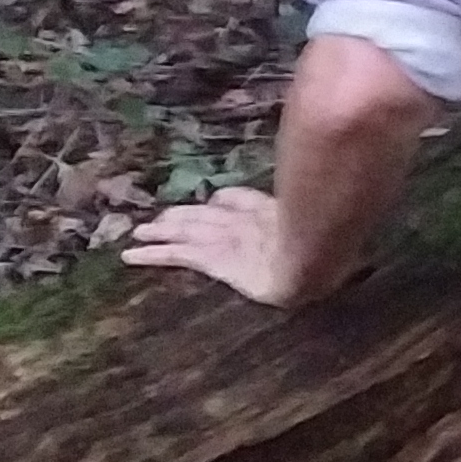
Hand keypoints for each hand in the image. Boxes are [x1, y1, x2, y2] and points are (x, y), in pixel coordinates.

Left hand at [124, 186, 307, 305]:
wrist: (308, 261)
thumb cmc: (324, 248)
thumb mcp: (324, 226)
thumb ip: (318, 214)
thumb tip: (329, 209)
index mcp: (267, 210)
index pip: (235, 200)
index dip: (220, 202)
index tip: (212, 204)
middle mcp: (239, 219)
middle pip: (203, 213)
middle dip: (181, 215)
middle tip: (160, 218)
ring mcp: (222, 237)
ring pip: (183, 229)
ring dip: (160, 231)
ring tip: (139, 232)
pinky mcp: (209, 257)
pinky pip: (174, 253)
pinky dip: (151, 253)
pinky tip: (130, 255)